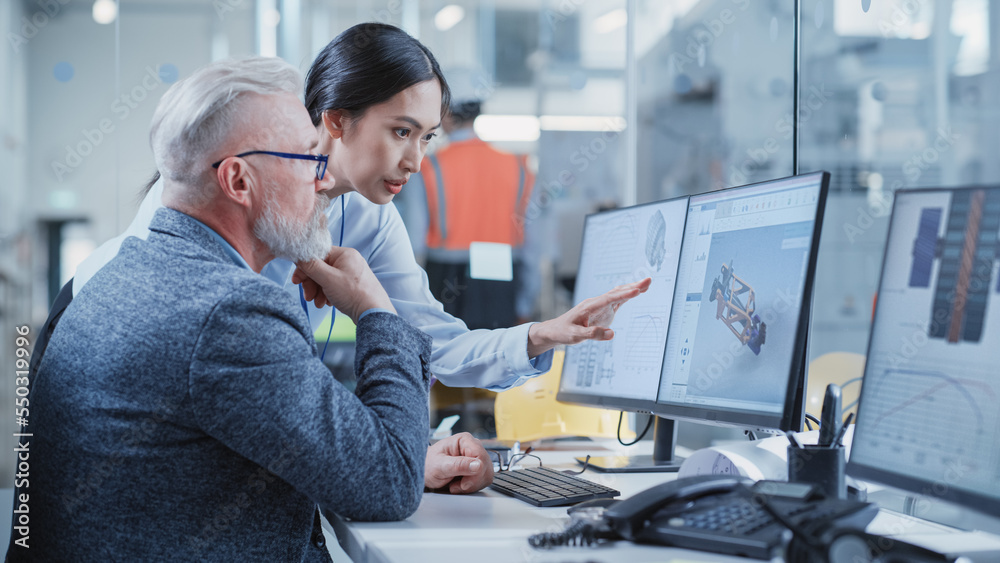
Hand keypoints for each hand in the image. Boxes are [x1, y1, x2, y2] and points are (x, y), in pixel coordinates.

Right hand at [292, 246, 395, 323]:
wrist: (374, 313)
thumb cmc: (354, 294)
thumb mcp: (328, 279)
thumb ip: (311, 266)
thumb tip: (298, 255)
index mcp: (345, 254)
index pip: (318, 254)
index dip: (305, 268)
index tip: (297, 280)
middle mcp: (349, 261)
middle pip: (321, 268)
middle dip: (311, 283)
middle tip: (308, 296)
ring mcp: (351, 273)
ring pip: (326, 279)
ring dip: (318, 291)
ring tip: (318, 303)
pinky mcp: (352, 285)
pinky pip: (334, 286)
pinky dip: (327, 294)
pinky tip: (326, 303)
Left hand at [424, 432, 493, 493]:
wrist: (423, 472)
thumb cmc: (428, 465)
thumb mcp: (440, 466)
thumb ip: (458, 465)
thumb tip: (478, 465)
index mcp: (464, 440)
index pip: (481, 456)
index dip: (475, 472)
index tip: (463, 483)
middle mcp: (472, 447)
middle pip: (486, 467)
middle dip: (472, 481)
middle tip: (456, 485)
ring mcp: (476, 458)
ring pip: (486, 475)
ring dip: (472, 485)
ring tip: (456, 485)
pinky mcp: (477, 469)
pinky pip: (483, 481)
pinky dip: (472, 487)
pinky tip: (460, 485)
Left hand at [526, 277, 650, 357]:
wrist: (556, 330)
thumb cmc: (563, 332)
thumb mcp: (575, 336)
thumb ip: (593, 334)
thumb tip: (611, 334)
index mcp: (589, 306)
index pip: (609, 299)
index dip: (624, 294)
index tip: (637, 290)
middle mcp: (596, 303)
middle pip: (617, 293)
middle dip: (633, 287)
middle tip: (648, 281)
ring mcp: (600, 306)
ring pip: (618, 294)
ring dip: (632, 289)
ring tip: (647, 283)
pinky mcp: (603, 311)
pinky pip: (617, 301)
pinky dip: (627, 296)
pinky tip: (636, 291)